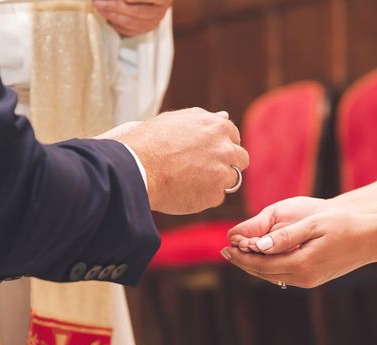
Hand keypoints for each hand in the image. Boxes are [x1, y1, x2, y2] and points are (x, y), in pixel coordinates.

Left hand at [93, 0, 171, 36]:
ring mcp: (153, 22)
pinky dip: (117, 24)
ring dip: (112, 16)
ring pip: (132, 23)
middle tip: (97, 2)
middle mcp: (159, 11)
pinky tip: (106, 17)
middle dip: (115, 6)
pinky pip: (130, 30)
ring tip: (99, 8)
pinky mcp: (146, 29)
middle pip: (137, 12)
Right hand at [98, 108, 248, 214]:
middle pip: (241, 158)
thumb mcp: (177, 120)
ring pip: (231, 179)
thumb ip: (205, 120)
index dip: (222, 145)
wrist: (136, 167)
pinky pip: (216, 197)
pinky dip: (204, 197)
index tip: (210, 152)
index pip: (234, 136)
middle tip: (206, 170)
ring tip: (190, 181)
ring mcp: (222, 172)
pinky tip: (184, 191)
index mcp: (216, 126)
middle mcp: (224, 148)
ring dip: (216, 181)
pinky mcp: (215, 195)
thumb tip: (224, 115)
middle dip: (228, 164)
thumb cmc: (149, 142)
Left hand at [222, 208, 376, 287]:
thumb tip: (259, 246)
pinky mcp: (314, 279)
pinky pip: (284, 275)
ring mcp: (309, 281)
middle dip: (243, 263)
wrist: (372, 239)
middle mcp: (303, 277)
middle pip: (264, 273)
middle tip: (225, 253)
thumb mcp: (314, 224)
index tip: (225, 248)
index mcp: (301, 264)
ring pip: (273, 276)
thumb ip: (285, 236)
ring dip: (255, 266)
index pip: (261, 263)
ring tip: (239, 255)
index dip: (241, 256)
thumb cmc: (344, 225)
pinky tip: (263, 259)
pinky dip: (269, 267)